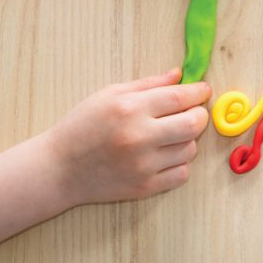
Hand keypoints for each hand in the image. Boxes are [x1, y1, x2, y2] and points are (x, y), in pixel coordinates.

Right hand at [46, 68, 210, 203]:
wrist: (59, 168)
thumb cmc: (82, 126)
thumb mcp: (110, 95)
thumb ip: (148, 84)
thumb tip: (180, 75)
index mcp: (130, 109)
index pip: (180, 97)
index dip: (198, 92)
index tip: (203, 90)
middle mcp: (139, 137)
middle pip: (194, 124)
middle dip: (199, 115)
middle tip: (192, 112)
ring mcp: (143, 165)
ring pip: (190, 150)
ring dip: (187, 140)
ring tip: (169, 135)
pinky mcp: (145, 187)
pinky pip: (182, 174)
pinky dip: (179, 164)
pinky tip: (164, 156)